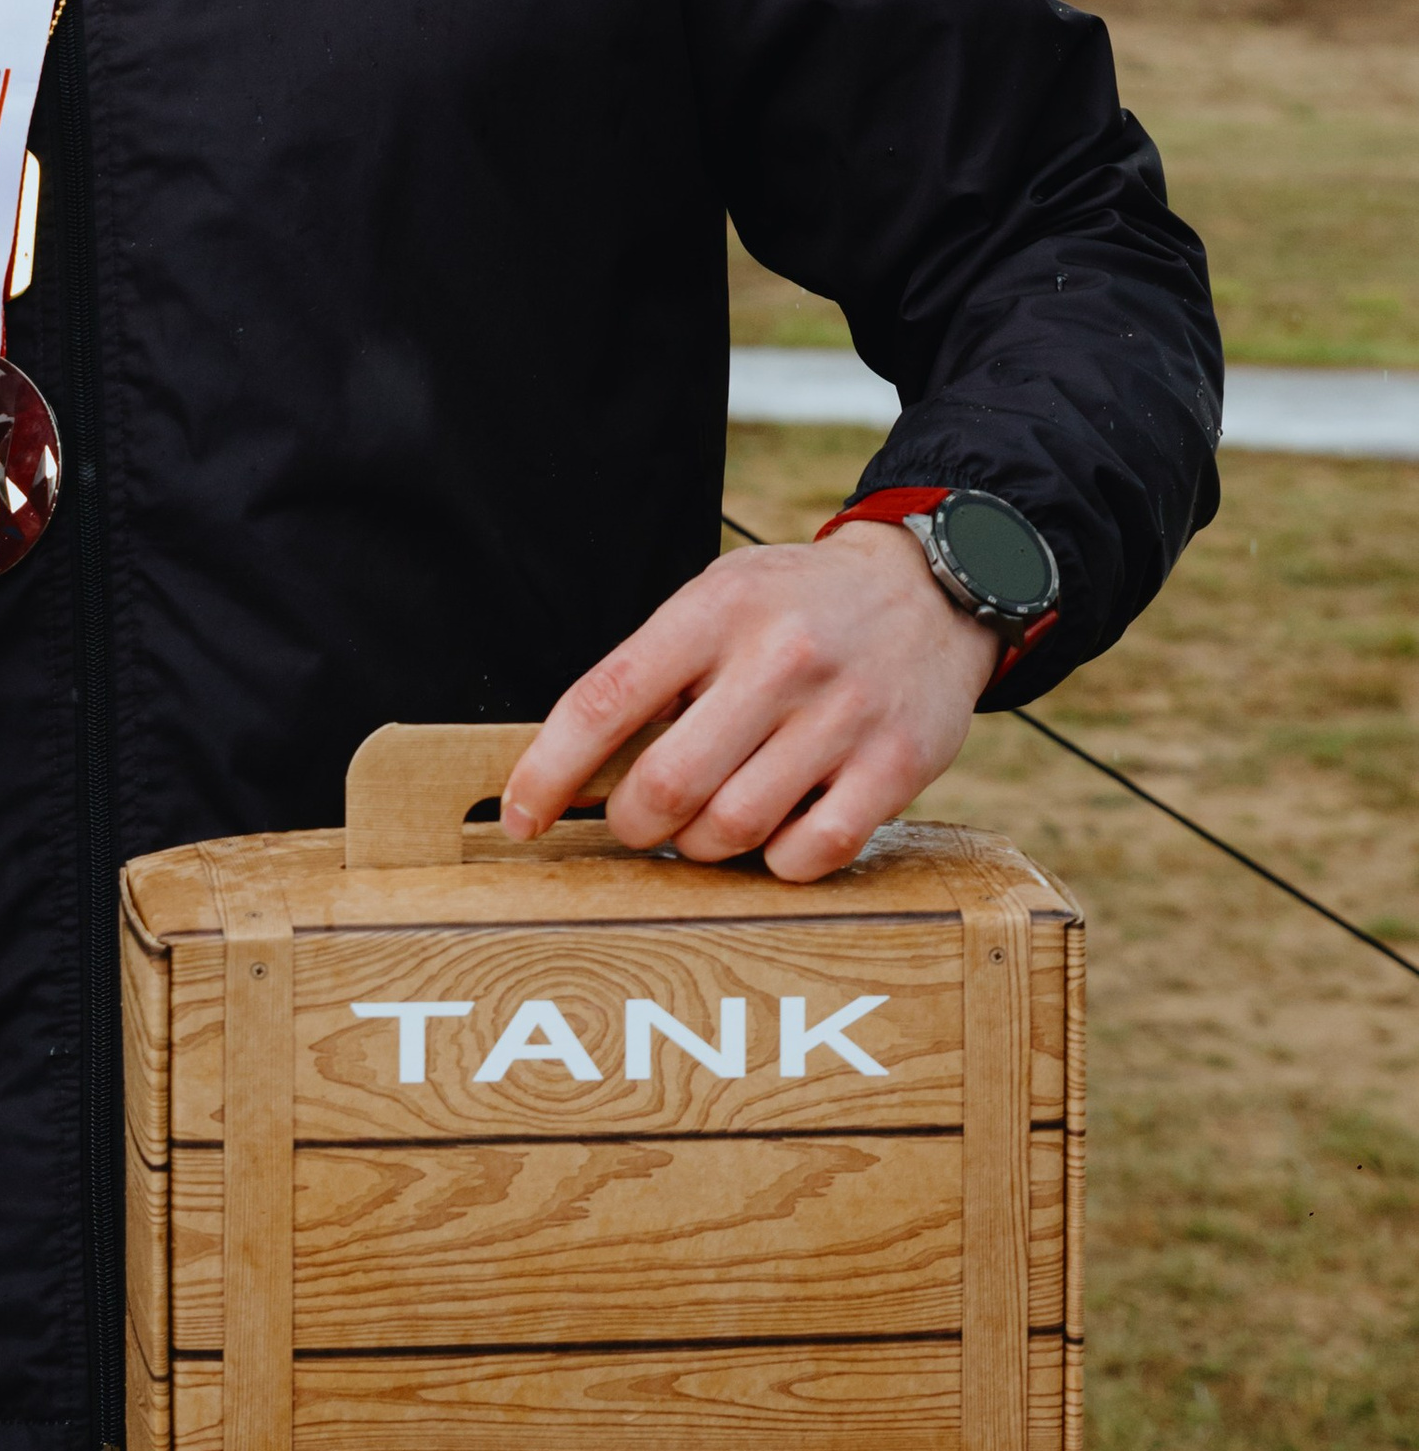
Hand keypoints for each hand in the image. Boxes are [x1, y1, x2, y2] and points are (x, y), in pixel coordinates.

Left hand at [501, 524, 1000, 883]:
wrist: (930, 589)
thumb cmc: (798, 606)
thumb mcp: (717, 599)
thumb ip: (652, 671)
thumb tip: (571, 768)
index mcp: (715, 610)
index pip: (603, 701)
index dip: (547, 771)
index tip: (521, 817)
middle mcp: (779, 659)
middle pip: (665, 785)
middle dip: (630, 821)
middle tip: (635, 817)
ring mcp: (842, 715)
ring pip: (731, 828)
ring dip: (699, 845)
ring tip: (706, 820)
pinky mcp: (896, 765)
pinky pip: (809, 854)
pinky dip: (775, 861)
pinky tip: (776, 831)